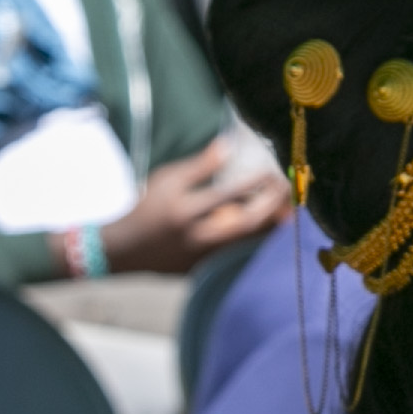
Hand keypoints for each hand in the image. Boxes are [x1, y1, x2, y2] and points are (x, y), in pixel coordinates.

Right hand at [98, 146, 290, 276]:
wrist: (125, 249)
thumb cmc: (146, 208)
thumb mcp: (167, 179)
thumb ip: (199, 165)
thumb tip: (229, 144)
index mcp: (184, 211)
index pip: (227, 195)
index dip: (254, 184)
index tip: (271, 172)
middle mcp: (195, 236)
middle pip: (243, 224)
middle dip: (269, 207)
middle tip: (286, 192)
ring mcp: (201, 257)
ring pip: (244, 244)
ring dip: (268, 228)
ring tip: (287, 212)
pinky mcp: (203, 269)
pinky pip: (235, 255)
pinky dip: (253, 242)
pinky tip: (267, 231)